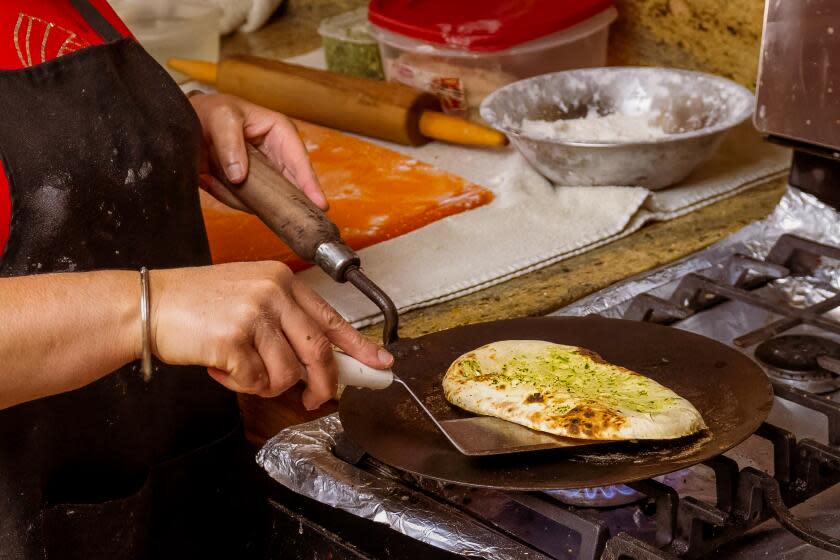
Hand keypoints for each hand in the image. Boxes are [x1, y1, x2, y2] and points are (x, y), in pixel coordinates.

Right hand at [149, 261, 390, 408]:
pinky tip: (219, 367)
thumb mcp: (249, 295)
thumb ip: (285, 320)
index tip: (380, 364)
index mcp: (281, 279)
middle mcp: (273, 292)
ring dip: (266, 385)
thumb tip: (319, 359)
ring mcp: (254, 314)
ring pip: (286, 374)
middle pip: (318, 352)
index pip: (331, 318)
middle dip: (322, 385)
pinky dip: (240, 385)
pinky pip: (255, 382)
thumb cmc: (195, 304)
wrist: (145, 305)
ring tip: (239, 370)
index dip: (359, 346)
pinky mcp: (233, 339)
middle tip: (314, 399)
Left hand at [189, 93, 327, 211]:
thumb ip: (230, 144)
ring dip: (240, 195)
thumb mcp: (221, 118)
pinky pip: (246, 203)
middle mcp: (278, 156)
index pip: (300, 162)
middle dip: (283, 199)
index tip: (319, 204)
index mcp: (281, 133)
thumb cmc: (211, 112)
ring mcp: (266, 174)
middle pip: (290, 186)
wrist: (190, 123)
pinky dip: (227, 196)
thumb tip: (239, 176)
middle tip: (286, 215)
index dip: (310, 184)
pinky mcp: (251, 187)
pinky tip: (210, 179)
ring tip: (213, 175)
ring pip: (267, 199)